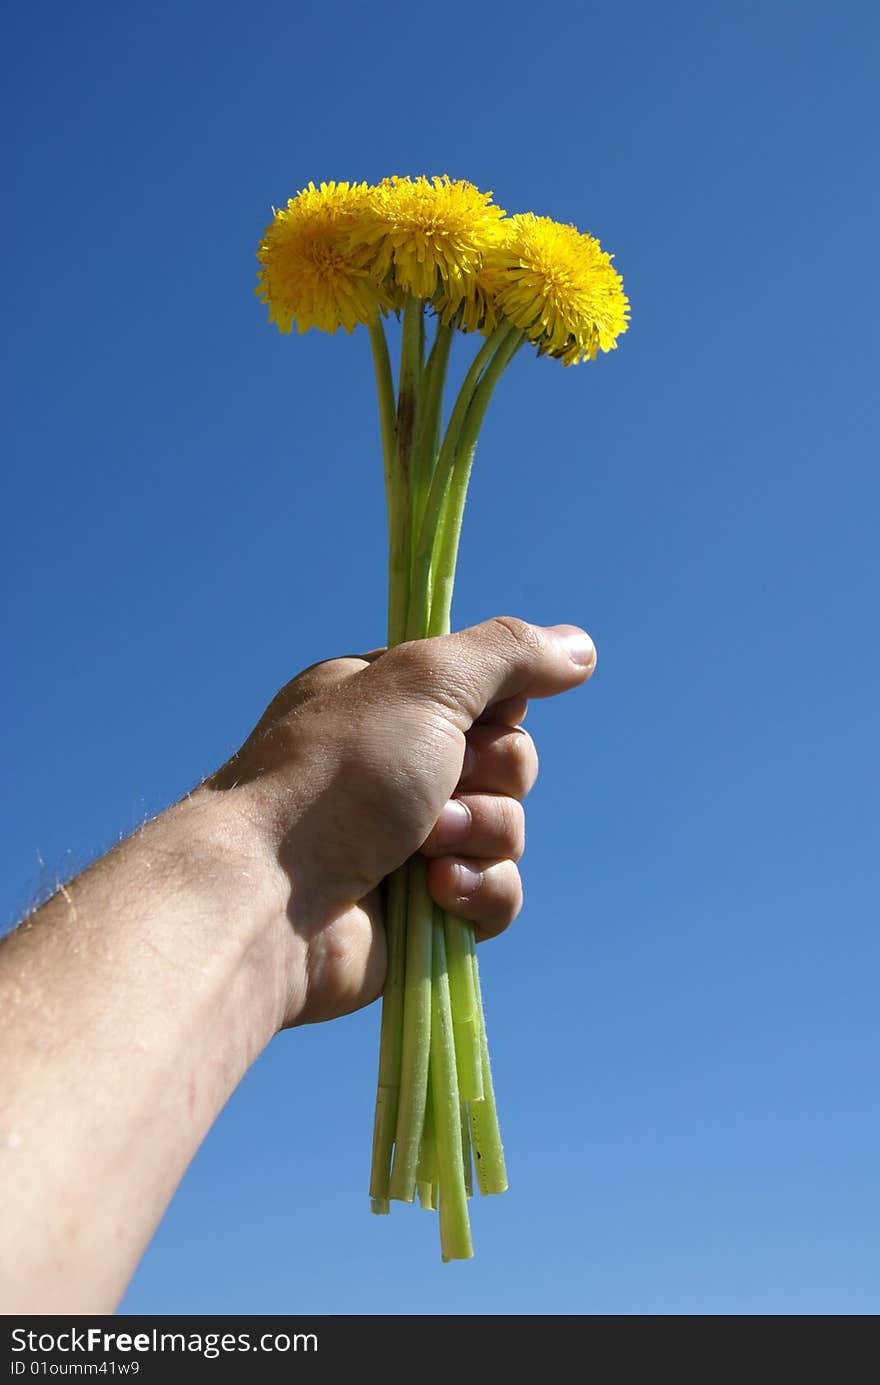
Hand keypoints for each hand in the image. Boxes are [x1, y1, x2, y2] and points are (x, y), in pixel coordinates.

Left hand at [204, 617, 595, 1025]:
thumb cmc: (337, 774)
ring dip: (479, 835)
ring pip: (509, 830)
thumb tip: (582, 646)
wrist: (270, 899)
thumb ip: (507, 654)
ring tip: (421, 847)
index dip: (498, 709)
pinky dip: (477, 891)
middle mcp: (398, 768)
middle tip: (439, 787)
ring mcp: (409, 843)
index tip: (481, 715)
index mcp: (387, 704)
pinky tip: (434, 894)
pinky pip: (498, 894)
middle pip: (509, 762)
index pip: (487, 694)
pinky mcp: (425, 912)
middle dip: (489, 778)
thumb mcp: (424, 680)